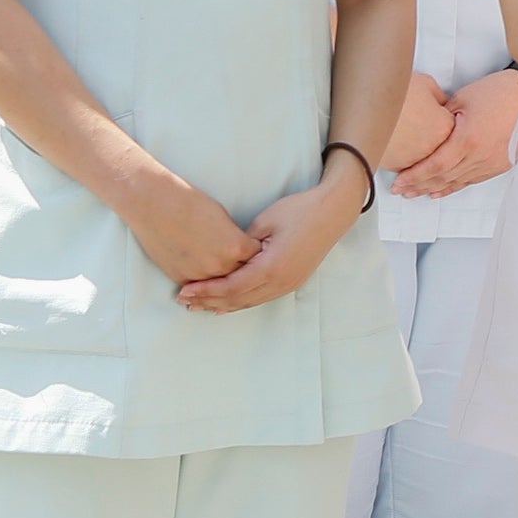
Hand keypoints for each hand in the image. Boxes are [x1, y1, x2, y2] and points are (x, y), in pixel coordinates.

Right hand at [126, 164, 264, 290]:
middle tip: (250, 274)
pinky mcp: (182, 278)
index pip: (258, 259)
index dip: (259, 257)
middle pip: (242, 277)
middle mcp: (220, 265)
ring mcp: (200, 275)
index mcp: (235, 246)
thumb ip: (235, 239)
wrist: (155, 206)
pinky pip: (200, 288)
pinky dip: (204, 286)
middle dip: (245, 274)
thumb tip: (241, 250)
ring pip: (220, 287)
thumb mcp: (223, 218)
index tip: (261, 255)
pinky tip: (209, 288)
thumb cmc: (190, 204)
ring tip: (230, 285)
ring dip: (225, 284)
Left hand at [180, 152, 367, 311]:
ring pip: (249, 302)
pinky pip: (261, 298)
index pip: (230, 287)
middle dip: (209, 302)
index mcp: (271, 267)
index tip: (184, 291)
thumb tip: (223, 259)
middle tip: (184, 302)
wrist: (333, 212)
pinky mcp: (293, 281)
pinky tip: (228, 304)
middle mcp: (280, 282)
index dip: (206, 291)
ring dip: (223, 305)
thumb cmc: (299, 211)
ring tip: (200, 306)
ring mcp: (289, 284)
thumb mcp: (264, 222)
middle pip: (237, 300)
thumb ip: (242, 246)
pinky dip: (241, 302)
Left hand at [388, 70, 517, 202]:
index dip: (414, 176)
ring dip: (433, 189)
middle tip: (401, 191)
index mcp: (468, 139)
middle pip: (443, 177)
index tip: (398, 182)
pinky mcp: (499, 165)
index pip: (435, 165)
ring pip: (456, 182)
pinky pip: (471, 180)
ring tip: (414, 193)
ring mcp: (491, 163)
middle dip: (419, 185)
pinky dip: (453, 187)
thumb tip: (425, 132)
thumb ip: (442, 119)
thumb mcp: (463, 99)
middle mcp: (480, 156)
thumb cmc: (498, 93)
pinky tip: (439, 191)